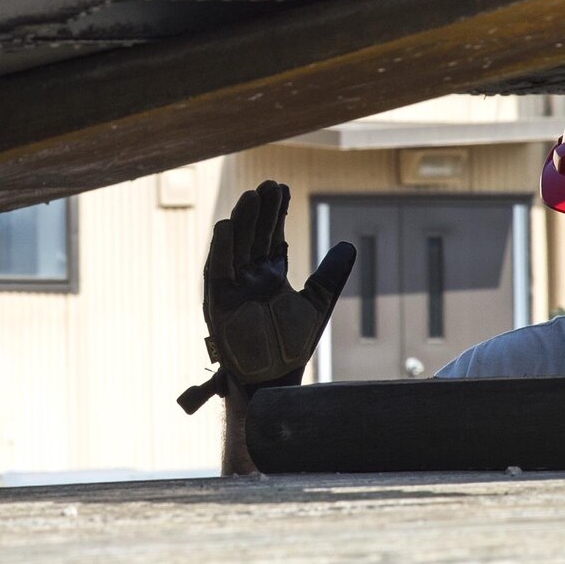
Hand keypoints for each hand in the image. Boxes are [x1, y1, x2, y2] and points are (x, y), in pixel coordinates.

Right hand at [178, 180, 356, 413]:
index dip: (277, 213)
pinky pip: (216, 271)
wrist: (275, 379)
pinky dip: (220, 249)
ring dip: (242, 222)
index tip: (282, 187)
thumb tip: (348, 245)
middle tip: (268, 184)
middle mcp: (249, 277)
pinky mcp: (218, 303)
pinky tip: (226, 226)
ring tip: (251, 196)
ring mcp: (233, 288)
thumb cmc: (291, 346)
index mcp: (270, 276)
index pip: (272, 236)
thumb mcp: (316, 303)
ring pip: (235, 248)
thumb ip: (330, 275)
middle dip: (261, 211)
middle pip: (254, 236)